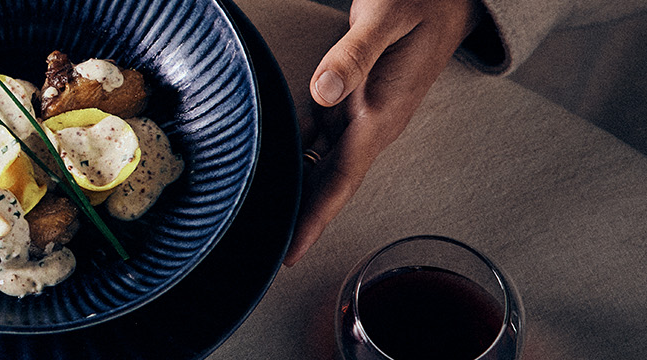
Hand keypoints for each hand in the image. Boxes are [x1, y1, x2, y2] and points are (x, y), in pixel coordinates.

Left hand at [285, 0, 478, 265]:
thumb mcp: (387, 16)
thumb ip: (355, 54)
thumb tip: (324, 91)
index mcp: (381, 114)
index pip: (341, 180)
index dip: (314, 218)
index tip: (291, 253)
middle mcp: (371, 122)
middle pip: (328, 183)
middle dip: (300, 220)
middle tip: (263, 251)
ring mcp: (363, 112)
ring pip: (321, 164)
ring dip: (294, 191)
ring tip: (260, 218)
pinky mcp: (355, 98)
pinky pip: (319, 138)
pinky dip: (296, 156)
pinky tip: (271, 165)